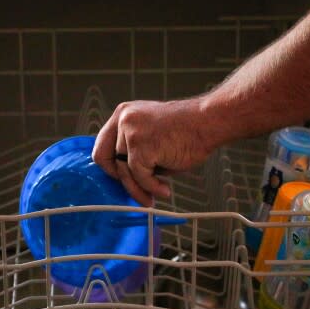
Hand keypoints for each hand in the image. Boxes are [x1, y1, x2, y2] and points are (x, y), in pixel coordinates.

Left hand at [92, 98, 216, 205]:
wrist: (207, 123)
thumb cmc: (187, 131)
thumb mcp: (152, 135)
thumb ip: (135, 150)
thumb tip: (126, 178)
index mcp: (123, 114)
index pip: (102, 145)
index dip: (111, 167)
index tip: (123, 179)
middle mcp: (123, 120)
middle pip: (106, 160)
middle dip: (121, 180)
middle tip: (136, 191)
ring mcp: (130, 132)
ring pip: (125, 172)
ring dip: (141, 188)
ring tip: (155, 194)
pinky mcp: (141, 146)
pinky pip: (141, 176)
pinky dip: (152, 187)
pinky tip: (164, 189)